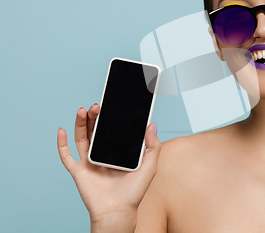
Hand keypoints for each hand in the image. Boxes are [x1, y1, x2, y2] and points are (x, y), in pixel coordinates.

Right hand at [57, 104, 161, 222]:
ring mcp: (89, 163)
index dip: (110, 118)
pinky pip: (67, 156)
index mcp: (117, 152)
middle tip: (97, 105)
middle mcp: (102, 155)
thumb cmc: (134, 192)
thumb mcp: (149, 166)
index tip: (111, 104)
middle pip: (95, 131)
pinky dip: (62, 143)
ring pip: (82, 138)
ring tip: (84, 110)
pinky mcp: (78, 172)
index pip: (112, 130)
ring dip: (81, 123)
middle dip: (95, 117)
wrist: (118, 211)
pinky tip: (62, 130)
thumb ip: (152, 145)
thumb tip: (152, 124)